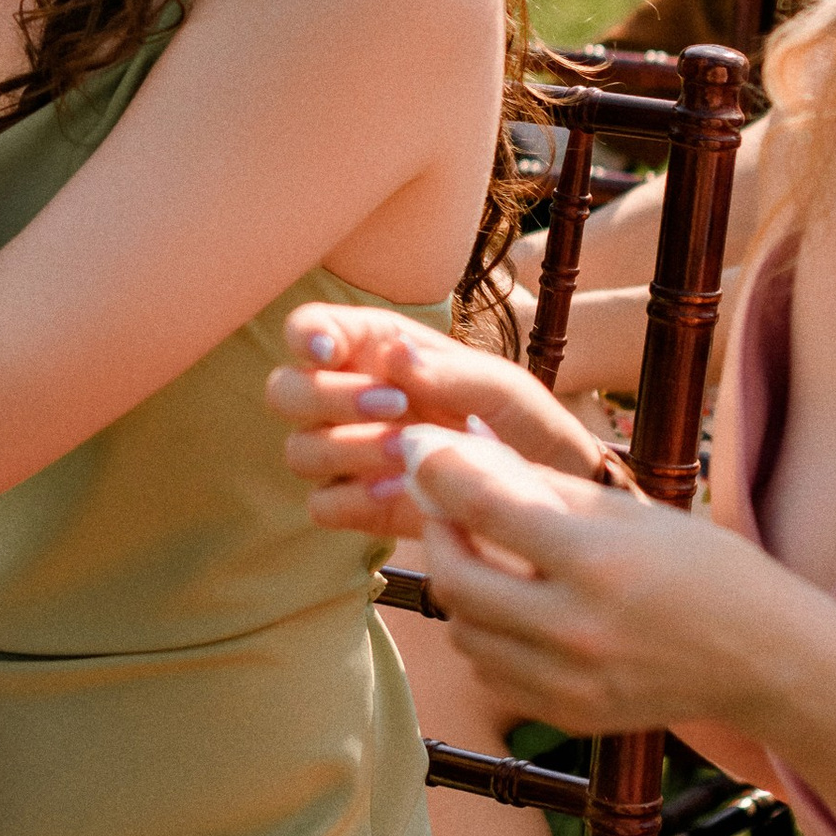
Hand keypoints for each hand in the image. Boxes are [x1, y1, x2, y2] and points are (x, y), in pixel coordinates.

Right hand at [267, 302, 603, 533]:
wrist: (551, 492)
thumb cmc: (524, 423)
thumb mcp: (503, 388)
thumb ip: (450, 372)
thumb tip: (394, 355)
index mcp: (375, 352)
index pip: (308, 329)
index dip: (305, 335)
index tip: (329, 351)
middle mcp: (348, 400)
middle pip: (284, 391)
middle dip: (327, 397)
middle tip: (394, 405)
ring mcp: (349, 456)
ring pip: (299, 450)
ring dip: (346, 449)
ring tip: (408, 454)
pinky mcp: (358, 506)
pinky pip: (321, 505)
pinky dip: (352, 500)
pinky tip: (398, 492)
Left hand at [383, 426, 790, 742]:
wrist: (767, 660)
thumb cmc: (705, 570)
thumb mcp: (630, 511)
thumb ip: (542, 485)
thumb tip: (465, 450)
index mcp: (598, 564)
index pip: (485, 509)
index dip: (440, 472)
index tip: (419, 449)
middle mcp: (577, 630)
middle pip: (456, 579)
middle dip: (438, 533)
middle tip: (444, 506)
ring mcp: (571, 684)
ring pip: (464, 631)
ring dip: (459, 587)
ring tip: (482, 555)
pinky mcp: (569, 716)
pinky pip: (491, 673)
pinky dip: (486, 636)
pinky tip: (512, 609)